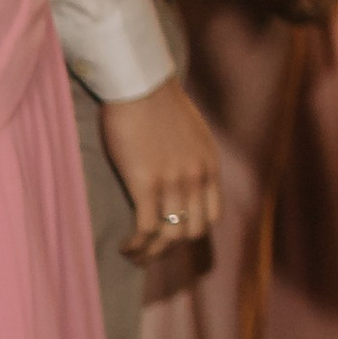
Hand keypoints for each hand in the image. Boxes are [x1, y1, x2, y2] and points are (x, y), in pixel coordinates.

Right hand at [97, 75, 221, 257]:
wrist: (141, 85)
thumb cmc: (159, 103)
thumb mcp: (193, 133)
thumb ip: (193, 158)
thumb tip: (183, 176)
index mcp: (209, 167)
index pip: (212, 217)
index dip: (192, 232)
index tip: (172, 234)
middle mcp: (196, 179)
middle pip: (191, 233)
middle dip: (171, 248)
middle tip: (150, 248)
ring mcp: (172, 183)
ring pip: (169, 237)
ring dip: (151, 253)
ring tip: (134, 254)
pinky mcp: (145, 183)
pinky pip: (145, 228)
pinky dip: (136, 244)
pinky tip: (125, 245)